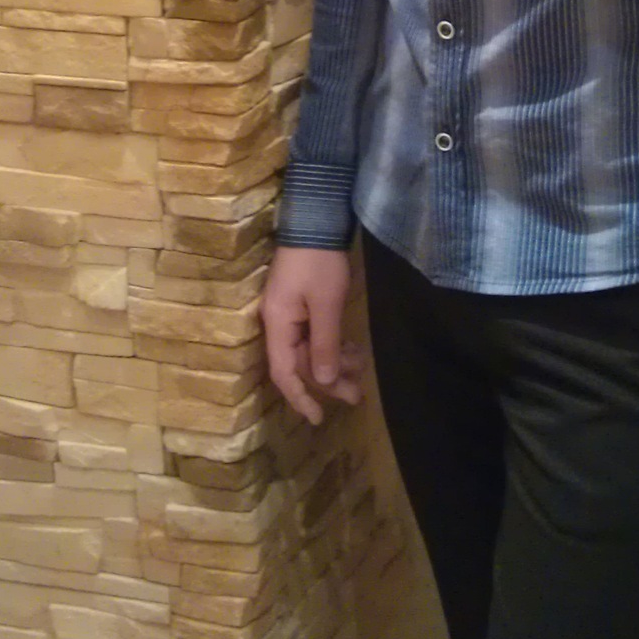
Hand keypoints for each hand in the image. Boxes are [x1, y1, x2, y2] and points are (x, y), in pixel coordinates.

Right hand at [260, 245, 364, 425]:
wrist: (316, 220)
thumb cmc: (319, 262)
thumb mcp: (326, 303)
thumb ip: (324, 344)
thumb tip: (324, 382)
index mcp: (277, 324)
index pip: (284, 373)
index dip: (300, 399)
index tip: (319, 419)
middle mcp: (278, 323)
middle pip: (299, 364)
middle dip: (327, 382)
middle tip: (357, 396)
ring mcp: (289, 314)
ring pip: (310, 351)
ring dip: (334, 363)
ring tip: (360, 369)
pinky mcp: (302, 305)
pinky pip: (314, 335)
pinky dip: (333, 345)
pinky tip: (352, 349)